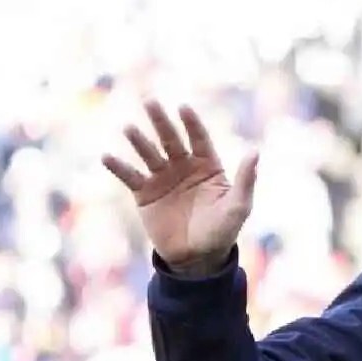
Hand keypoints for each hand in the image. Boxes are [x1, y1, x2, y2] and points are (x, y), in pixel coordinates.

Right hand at [103, 100, 258, 275]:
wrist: (196, 258)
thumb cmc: (222, 231)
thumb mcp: (238, 206)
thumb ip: (245, 179)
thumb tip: (254, 151)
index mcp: (207, 166)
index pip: (199, 138)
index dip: (191, 123)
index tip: (183, 107)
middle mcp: (183, 167)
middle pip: (171, 139)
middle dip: (161, 121)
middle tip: (150, 102)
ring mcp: (162, 179)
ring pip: (149, 154)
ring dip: (139, 141)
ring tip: (129, 128)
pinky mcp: (145, 194)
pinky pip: (130, 177)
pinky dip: (118, 167)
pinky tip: (107, 157)